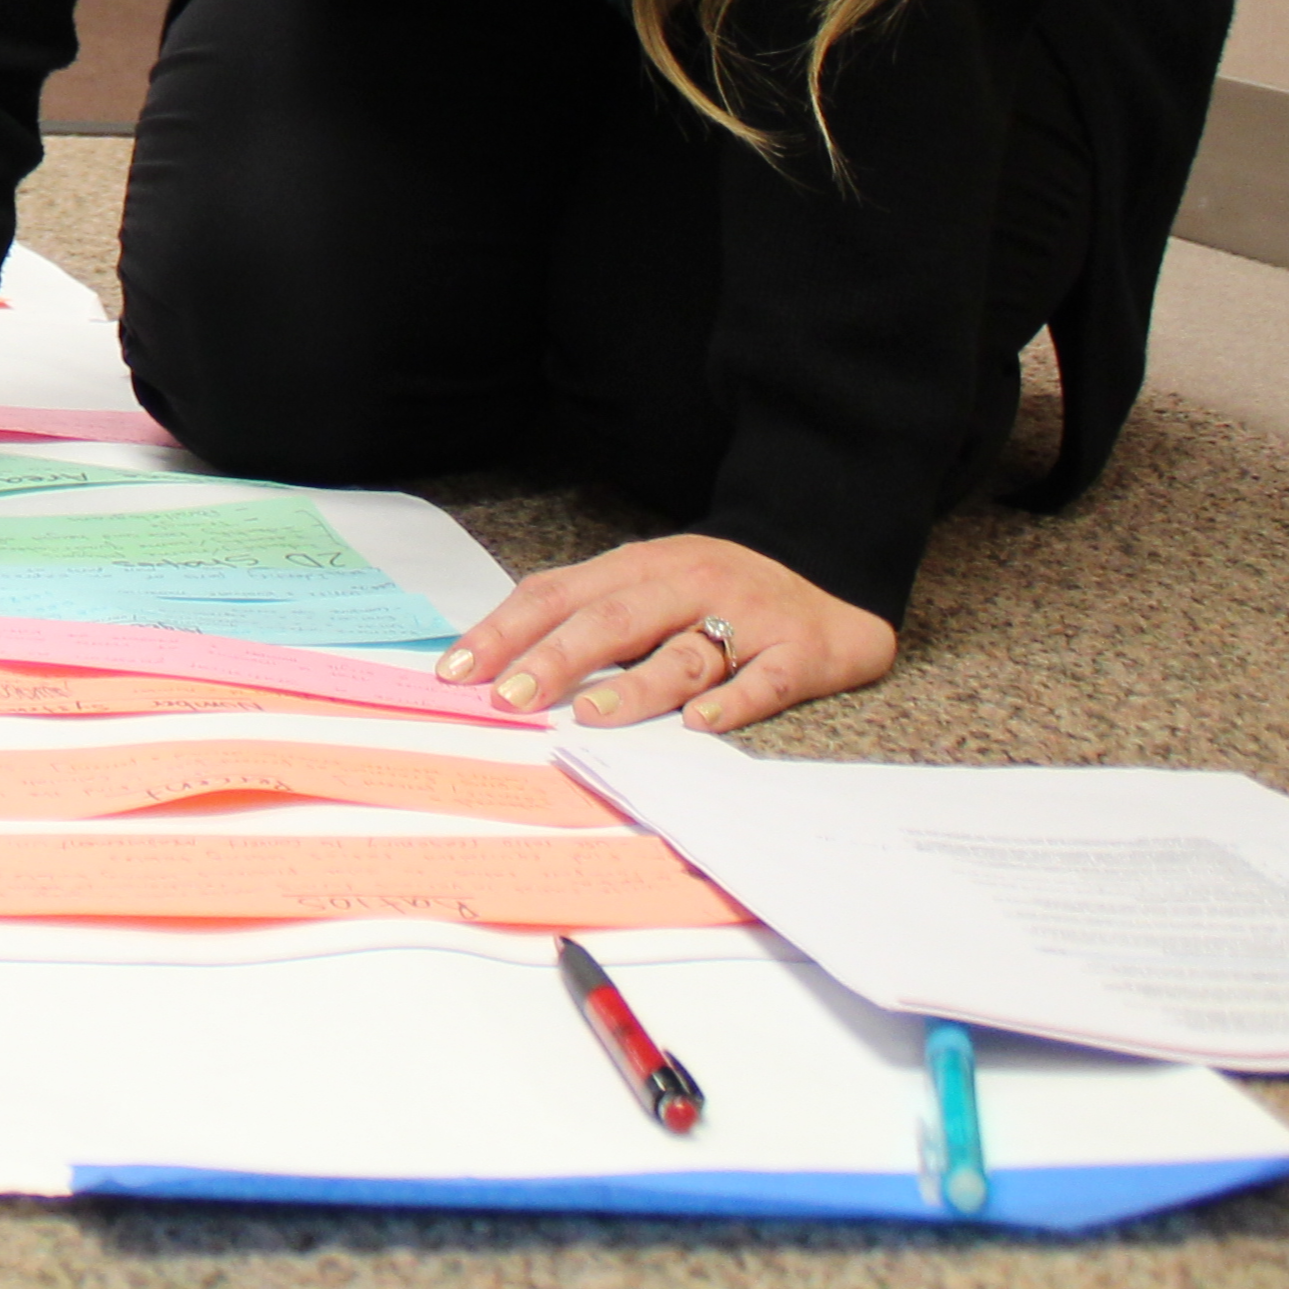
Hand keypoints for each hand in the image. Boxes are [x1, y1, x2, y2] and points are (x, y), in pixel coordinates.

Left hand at [440, 534, 897, 733]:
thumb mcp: (649, 583)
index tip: (458, 670)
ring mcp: (746, 618)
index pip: (558, 594)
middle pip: (612, 620)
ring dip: (635, 685)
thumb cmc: (719, 591)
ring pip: (684, 652)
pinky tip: (700, 722)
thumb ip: (587, 612)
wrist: (831, 575)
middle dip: (554, 659)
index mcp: (641, 566)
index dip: (504, 630)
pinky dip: (733, 702)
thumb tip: (500, 659)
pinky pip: (764, 680)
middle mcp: (689, 585)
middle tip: (510, 698)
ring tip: (591, 714)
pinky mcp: (799, 652)